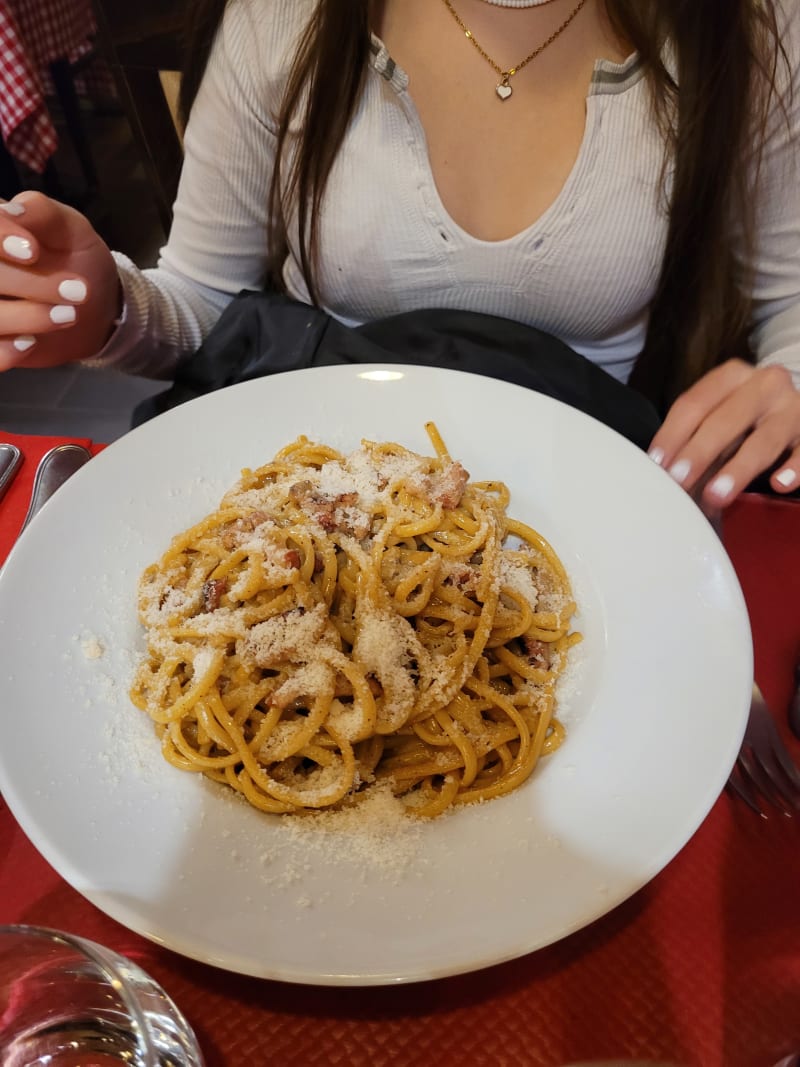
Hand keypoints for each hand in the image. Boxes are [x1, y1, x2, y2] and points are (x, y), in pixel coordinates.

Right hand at [0, 192, 120, 370]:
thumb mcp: (71, 230)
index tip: (33, 253)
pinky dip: (5, 350)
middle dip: (27, 284)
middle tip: (78, 292)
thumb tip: (12, 209)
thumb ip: (43, 213)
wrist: (96, 306)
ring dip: (23, 317)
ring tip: (68, 316)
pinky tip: (30, 344)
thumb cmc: (78, 258)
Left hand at [648, 358, 799, 507]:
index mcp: (731, 376)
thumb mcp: (719, 417)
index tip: (657, 463)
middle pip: (726, 420)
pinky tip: (779, 484)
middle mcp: (765, 385)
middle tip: (679, 481)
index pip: (695, 404)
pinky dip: (794, 468)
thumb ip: (694, 440)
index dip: (673, 435)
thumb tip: (665, 476)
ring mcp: (793, 407)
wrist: (796, 405)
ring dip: (738, 469)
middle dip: (699, 453)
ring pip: (764, 439)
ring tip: (716, 495)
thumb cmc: (745, 418)